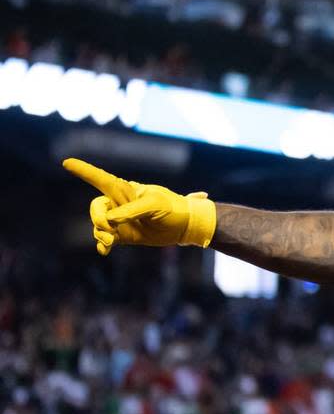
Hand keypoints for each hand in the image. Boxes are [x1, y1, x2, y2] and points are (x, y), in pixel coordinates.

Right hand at [63, 158, 215, 254]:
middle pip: (96, 207)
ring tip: (110, 243)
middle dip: (97, 218)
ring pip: (99, 225)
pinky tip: (104, 251)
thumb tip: (111, 220)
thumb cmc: (173, 209)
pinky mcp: (124, 234)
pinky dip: (102, 245)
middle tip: (108, 228)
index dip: (84, 171)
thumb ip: (131, 210)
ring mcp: (121, 220)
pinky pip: (106, 239)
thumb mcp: (155, 205)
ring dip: (100, 234)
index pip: (101, 179)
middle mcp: (119, 204)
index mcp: (126, 190)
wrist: (185, 226)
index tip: (67, 162)